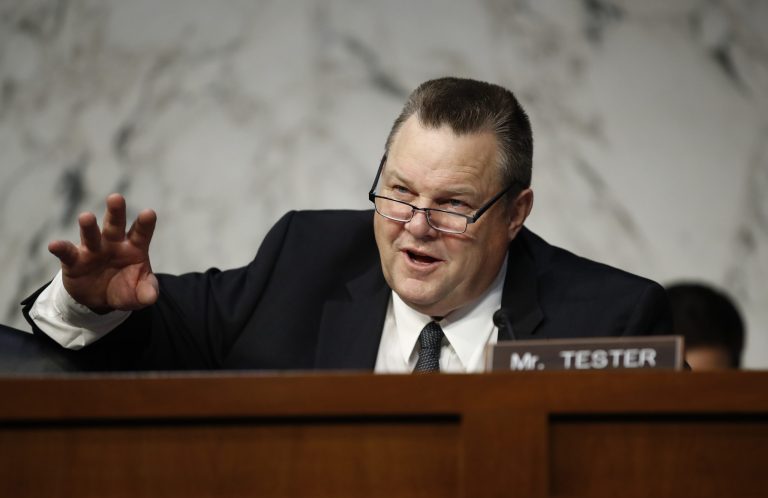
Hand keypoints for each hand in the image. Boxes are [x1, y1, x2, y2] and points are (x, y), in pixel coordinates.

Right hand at [48, 193, 158, 312]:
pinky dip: (61, 248)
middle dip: (116, 212)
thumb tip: (151, 297)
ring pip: (91, 234)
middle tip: (116, 198)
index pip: (141, 233)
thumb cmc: (125, 290)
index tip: (149, 213)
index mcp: (134, 247)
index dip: (145, 224)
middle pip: (115, 225)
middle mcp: (113, 243)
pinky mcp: (74, 261)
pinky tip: (55, 245)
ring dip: (88, 226)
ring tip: (86, 217)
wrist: (100, 301)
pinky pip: (67, 252)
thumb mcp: (139, 295)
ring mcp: (93, 250)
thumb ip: (146, 292)